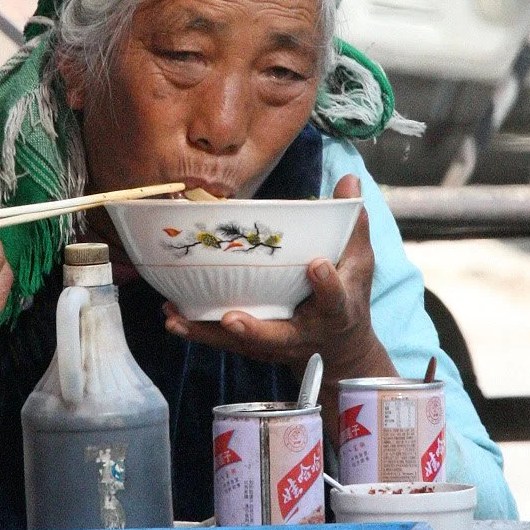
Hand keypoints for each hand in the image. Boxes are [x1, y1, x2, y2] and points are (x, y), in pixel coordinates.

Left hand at [162, 175, 394, 382]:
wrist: (340, 347)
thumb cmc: (347, 294)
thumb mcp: (357, 261)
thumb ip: (352, 224)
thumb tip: (349, 181)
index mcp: (336, 309)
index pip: (334, 297)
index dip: (327, 283)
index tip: (316, 264)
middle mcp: (305, 333)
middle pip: (279, 335)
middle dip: (255, 329)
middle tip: (231, 319)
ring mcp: (277, 344)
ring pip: (241, 343)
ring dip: (208, 332)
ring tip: (177, 317)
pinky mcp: (255, 348)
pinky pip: (224, 342)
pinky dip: (198, 331)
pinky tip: (172, 317)